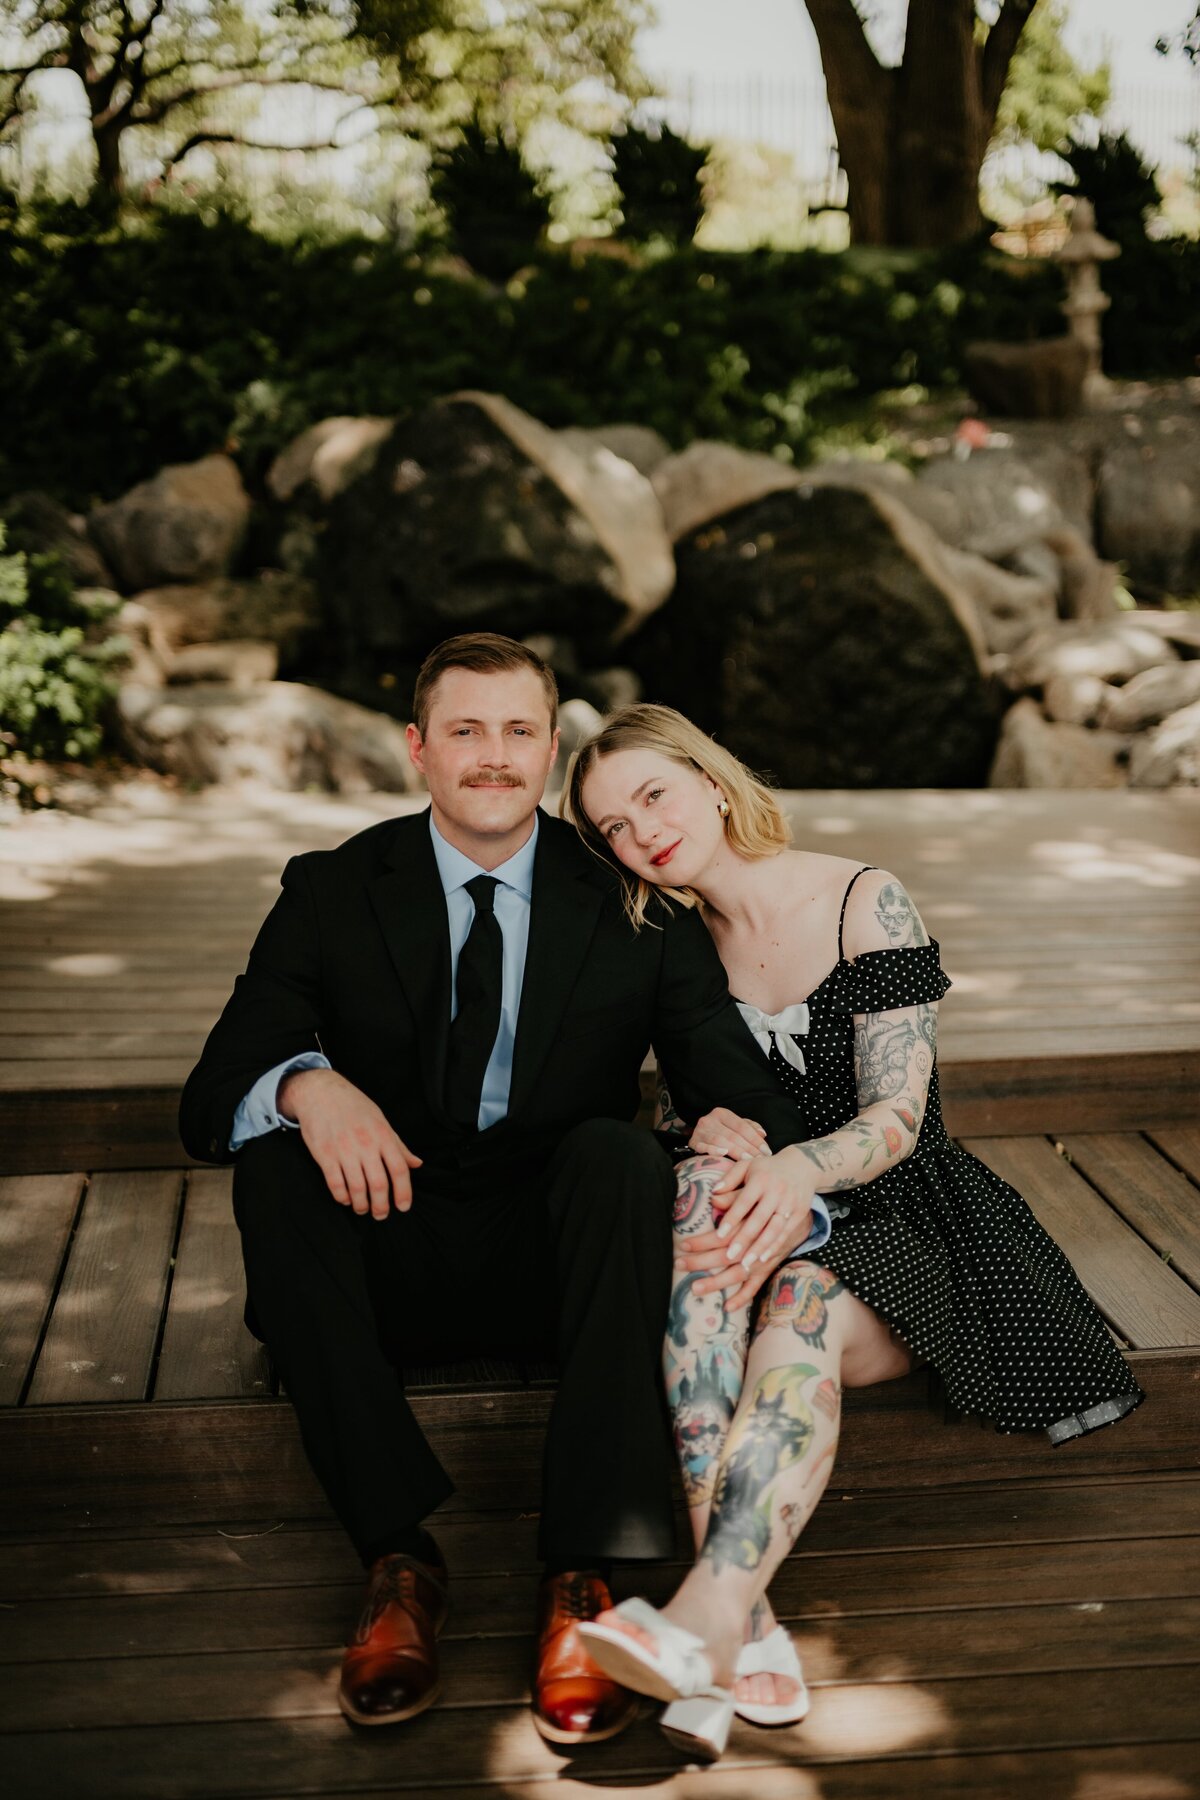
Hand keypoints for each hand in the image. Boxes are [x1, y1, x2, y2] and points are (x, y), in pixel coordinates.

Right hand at [279, 1067, 421, 1219]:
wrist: (320, 1092)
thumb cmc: (354, 1106)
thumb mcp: (381, 1120)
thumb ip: (398, 1145)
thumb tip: (417, 1164)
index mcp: (383, 1135)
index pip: (399, 1169)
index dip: (403, 1192)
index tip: (403, 1207)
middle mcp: (366, 1144)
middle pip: (378, 1184)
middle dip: (381, 1205)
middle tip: (381, 1214)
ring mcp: (344, 1150)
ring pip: (357, 1188)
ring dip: (361, 1205)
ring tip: (363, 1209)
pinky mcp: (325, 1155)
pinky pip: (335, 1184)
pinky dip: (342, 1197)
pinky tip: (346, 1199)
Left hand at [676, 1147, 819, 1309]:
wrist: (803, 1165)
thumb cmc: (766, 1168)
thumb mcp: (747, 1166)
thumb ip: (730, 1179)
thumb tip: (713, 1193)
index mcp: (760, 1179)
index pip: (744, 1201)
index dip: (732, 1218)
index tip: (719, 1234)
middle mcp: (777, 1192)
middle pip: (759, 1219)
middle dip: (744, 1238)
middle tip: (729, 1256)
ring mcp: (790, 1204)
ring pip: (773, 1229)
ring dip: (759, 1248)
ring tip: (745, 1264)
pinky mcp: (800, 1213)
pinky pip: (785, 1233)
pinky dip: (774, 1247)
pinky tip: (762, 1259)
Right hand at [687, 1106, 769, 1161]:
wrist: (699, 1137)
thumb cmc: (721, 1133)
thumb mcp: (734, 1126)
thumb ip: (749, 1128)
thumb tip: (762, 1134)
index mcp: (721, 1113)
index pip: (742, 1126)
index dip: (755, 1139)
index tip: (766, 1151)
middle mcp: (709, 1120)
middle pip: (733, 1135)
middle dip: (749, 1148)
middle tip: (760, 1158)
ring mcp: (700, 1131)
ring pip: (720, 1141)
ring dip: (736, 1151)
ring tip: (748, 1159)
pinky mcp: (693, 1143)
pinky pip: (703, 1147)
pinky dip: (713, 1150)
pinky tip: (724, 1154)